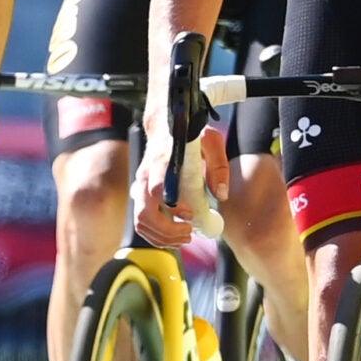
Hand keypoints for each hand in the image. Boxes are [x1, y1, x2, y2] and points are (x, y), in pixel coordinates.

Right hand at [131, 123, 228, 246]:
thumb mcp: (211, 140)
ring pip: (140, 222)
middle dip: (167, 231)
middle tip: (189, 234)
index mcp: (162, 161)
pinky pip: (141, 221)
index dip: (174, 207)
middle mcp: (146, 175)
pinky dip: (155, 235)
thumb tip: (221, 194)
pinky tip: (174, 235)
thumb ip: (218, 166)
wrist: (164, 123)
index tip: (191, 216)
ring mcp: (140, 185)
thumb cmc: (190, 132)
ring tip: (184, 237)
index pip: (158, 189)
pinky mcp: (140, 193)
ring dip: (162, 237)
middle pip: (145, 213)